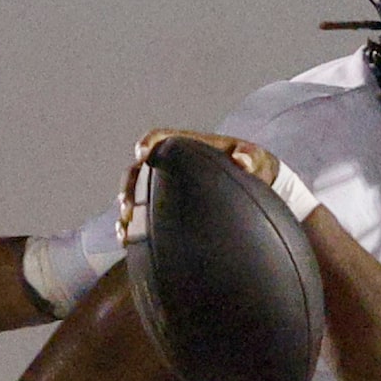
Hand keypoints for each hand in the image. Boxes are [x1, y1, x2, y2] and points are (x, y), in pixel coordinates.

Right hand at [119, 130, 279, 247]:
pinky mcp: (167, 206)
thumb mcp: (256, 159)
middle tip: (128, 204)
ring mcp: (165, 186)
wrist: (254, 184)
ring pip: (137, 194)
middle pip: (139, 170)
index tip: (142, 153)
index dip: (148, 144)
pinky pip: (145, 214)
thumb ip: (250, 158)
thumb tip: (242, 162)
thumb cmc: (254, 166)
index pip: (161, 139)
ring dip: (128, 210)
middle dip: (129, 186)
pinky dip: (135, 227)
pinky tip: (127, 242)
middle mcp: (170, 164)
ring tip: (124, 228)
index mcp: (187, 146)